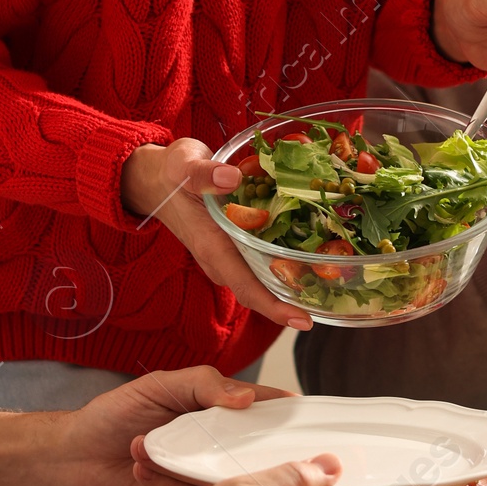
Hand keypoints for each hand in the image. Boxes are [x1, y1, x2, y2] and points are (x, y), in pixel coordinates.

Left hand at [54, 367, 293, 485]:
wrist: (73, 461)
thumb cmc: (114, 417)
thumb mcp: (160, 385)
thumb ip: (204, 384)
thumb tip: (247, 398)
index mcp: (214, 418)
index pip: (259, 413)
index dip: (283, 414)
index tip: (307, 415)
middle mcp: (214, 451)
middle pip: (255, 454)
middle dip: (264, 452)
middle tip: (268, 451)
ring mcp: (200, 482)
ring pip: (231, 483)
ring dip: (206, 468)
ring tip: (178, 453)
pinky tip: (145, 470)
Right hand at [121, 139, 311, 328]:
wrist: (156, 180)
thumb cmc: (171, 173)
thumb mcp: (183, 165)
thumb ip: (203, 173)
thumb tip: (230, 178)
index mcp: (211, 246)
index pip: (246, 287)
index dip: (275, 307)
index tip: (303, 320)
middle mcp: (221, 259)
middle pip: (260, 291)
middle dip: (293, 302)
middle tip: (331, 304)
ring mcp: (227, 255)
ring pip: (262, 279)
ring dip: (292, 285)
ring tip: (329, 287)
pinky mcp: (234, 246)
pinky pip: (261, 262)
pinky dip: (285, 263)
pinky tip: (310, 257)